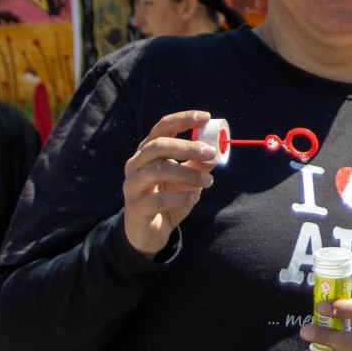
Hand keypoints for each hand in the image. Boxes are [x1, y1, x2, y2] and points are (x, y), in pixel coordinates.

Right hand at [121, 110, 215, 257]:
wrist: (149, 233)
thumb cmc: (168, 200)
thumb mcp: (187, 180)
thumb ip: (200, 165)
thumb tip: (218, 151)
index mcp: (148, 151)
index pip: (162, 127)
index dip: (183, 120)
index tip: (206, 117)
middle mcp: (136, 164)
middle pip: (158, 146)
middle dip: (187, 147)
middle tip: (211, 153)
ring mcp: (132, 185)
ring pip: (158, 170)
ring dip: (187, 173)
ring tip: (209, 181)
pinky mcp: (136, 207)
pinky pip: (157, 199)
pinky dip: (179, 197)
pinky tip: (195, 197)